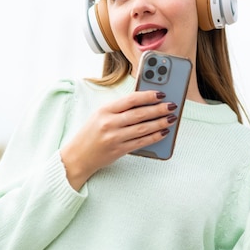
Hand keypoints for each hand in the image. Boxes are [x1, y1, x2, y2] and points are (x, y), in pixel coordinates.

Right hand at [60, 90, 176, 189]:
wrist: (77, 156)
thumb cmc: (91, 133)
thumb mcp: (100, 115)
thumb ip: (120, 108)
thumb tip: (145, 102)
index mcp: (105, 110)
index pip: (130, 99)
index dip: (147, 95)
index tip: (161, 93)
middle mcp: (109, 123)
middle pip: (139, 114)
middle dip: (158, 109)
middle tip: (172, 105)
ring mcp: (114, 138)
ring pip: (142, 128)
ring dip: (160, 123)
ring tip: (171, 118)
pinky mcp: (118, 151)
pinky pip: (141, 142)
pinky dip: (154, 137)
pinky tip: (163, 132)